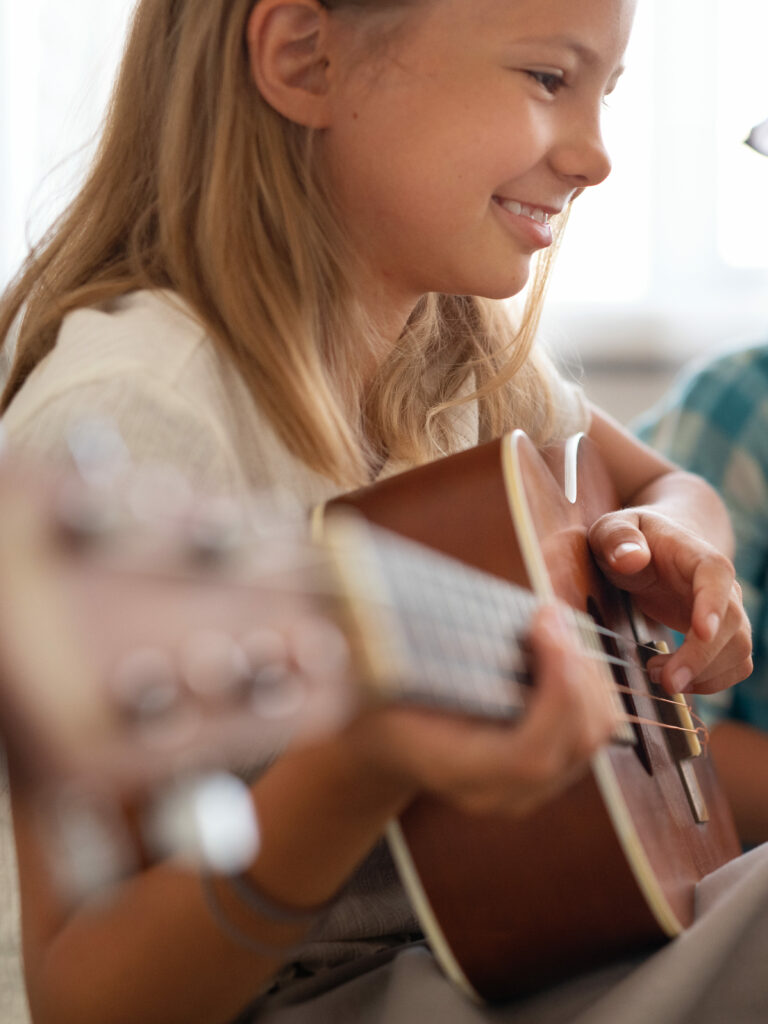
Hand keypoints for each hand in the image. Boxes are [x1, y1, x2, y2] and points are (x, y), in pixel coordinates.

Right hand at [344, 604, 617, 817]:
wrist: (384, 744)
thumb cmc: (373, 705)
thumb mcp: (367, 678)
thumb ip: (380, 649)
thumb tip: (366, 593)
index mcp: (457, 774)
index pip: (529, 755)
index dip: (552, 689)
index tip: (542, 621)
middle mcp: (502, 792)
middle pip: (576, 740)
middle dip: (576, 669)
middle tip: (549, 613)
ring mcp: (531, 786)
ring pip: (595, 731)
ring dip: (587, 672)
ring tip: (554, 625)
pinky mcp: (551, 764)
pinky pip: (593, 724)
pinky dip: (587, 680)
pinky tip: (558, 646)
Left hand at [587, 508, 751, 694]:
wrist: (653, 549)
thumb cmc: (630, 540)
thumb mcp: (611, 528)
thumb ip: (617, 538)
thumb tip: (630, 559)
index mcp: (696, 554)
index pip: (716, 576)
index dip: (713, 604)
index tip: (700, 631)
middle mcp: (722, 586)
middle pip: (732, 624)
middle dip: (701, 658)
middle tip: (663, 680)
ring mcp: (726, 613)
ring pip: (739, 651)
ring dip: (704, 675)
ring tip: (656, 675)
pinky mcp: (721, 636)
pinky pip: (734, 665)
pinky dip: (709, 682)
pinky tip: (673, 681)